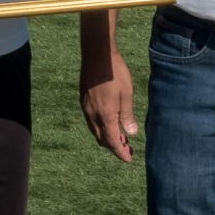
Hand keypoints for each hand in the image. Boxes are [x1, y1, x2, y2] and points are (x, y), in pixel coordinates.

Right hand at [80, 47, 139, 161]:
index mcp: (105, 115)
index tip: (129, 159)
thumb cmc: (115, 73)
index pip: (112, 141)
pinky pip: (91, 121)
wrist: (97, 56)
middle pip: (102, 139)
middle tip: (127, 148)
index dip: (121, 152)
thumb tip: (131, 134)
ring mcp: (86, 108)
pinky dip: (100, 127)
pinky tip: (109, 122)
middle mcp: (93, 115)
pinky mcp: (83, 101)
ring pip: (95, 130)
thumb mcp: (127, 94)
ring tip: (120, 137)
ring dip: (106, 137)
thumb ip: (127, 115)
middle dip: (114, 146)